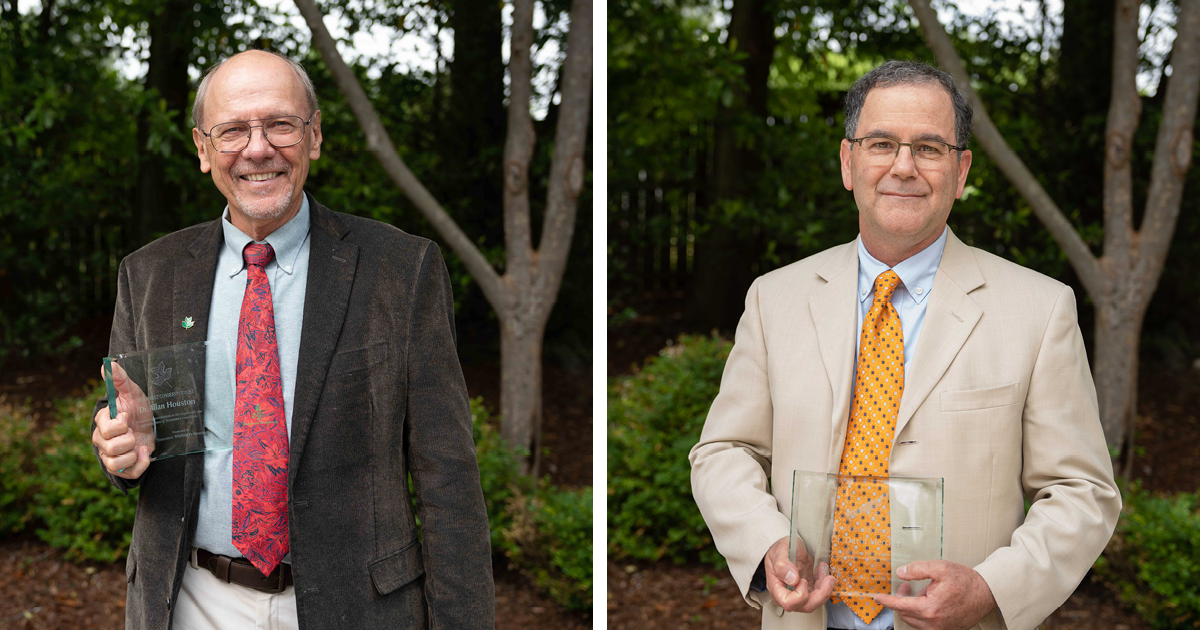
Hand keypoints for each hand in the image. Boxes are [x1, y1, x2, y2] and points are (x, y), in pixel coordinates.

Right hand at [92, 363, 154, 478]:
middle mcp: (102, 441)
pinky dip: (140, 464)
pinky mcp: (122, 468)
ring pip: (116, 463)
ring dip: (133, 454)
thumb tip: (109, 363)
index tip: (128, 417)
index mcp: (102, 423)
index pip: (106, 430)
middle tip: (133, 432)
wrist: (153, 427)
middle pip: (111, 448)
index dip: (121, 425)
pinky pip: (128, 473)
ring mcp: (110, 456)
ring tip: (138, 444)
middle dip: (129, 439)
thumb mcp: (133, 393)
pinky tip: (143, 452)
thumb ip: (120, 379)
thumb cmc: (139, 410)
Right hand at [764, 535, 834, 612]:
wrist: (786, 548)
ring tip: (823, 568)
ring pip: (816, 601)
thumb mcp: (780, 551)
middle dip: (821, 594)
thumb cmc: (780, 550)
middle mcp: (787, 595)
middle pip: (806, 606)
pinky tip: (822, 570)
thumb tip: (793, 580)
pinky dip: (825, 583)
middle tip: (828, 578)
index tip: (803, 580)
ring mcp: (799, 594)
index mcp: (776, 588)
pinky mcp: (809, 590)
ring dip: (825, 587)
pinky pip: (820, 593)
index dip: (800, 595)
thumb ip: (783, 565)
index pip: (788, 603)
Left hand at [874, 560, 996, 629]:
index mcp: (929, 608)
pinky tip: (928, 601)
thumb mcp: (940, 568)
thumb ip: (917, 569)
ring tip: (922, 592)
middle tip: (905, 587)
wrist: (987, 594)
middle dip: (901, 599)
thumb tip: (900, 573)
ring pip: (914, 620)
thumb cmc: (966, 581)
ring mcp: (940, 629)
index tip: (877, 597)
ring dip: (911, 606)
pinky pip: (925, 624)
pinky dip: (921, 613)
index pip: (900, 605)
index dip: (886, 600)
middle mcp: (933, 623)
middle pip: (905, 613)